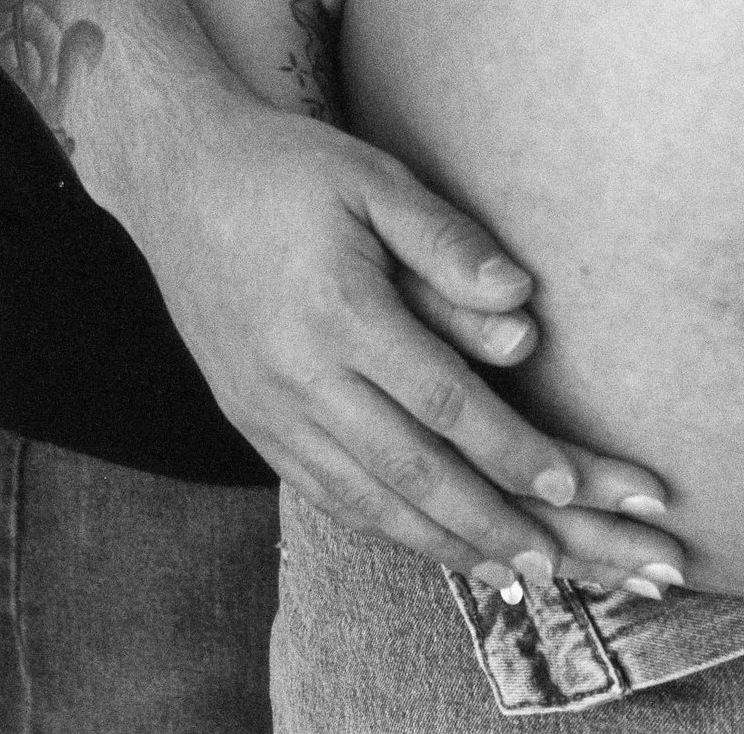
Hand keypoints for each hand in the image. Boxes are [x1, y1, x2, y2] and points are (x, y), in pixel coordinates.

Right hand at [116, 81, 686, 600]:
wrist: (176, 179)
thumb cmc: (290, 169)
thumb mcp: (374, 178)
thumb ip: (447, 242)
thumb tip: (523, 303)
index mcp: (337, 311)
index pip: (442, 401)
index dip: (509, 449)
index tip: (567, 486)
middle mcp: (298, 375)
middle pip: (409, 470)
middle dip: (488, 522)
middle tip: (556, 562)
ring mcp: (266, 408)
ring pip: (364, 499)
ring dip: (442, 544)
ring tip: (508, 574)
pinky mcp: (249, 422)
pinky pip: (323, 492)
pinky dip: (383, 528)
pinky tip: (428, 544)